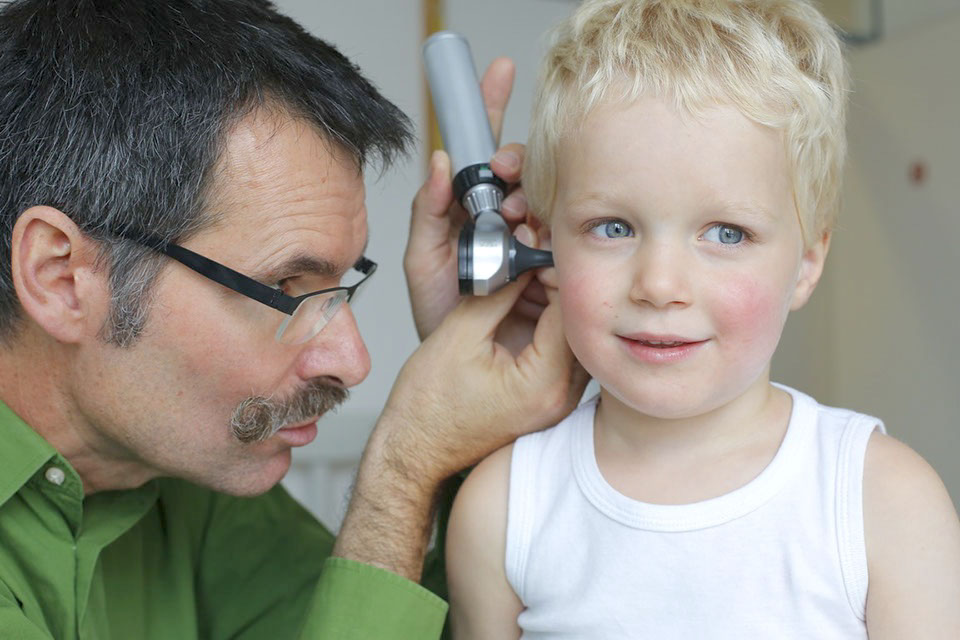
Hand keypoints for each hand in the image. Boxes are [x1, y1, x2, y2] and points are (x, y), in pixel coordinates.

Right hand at [335, 272, 588, 578]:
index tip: (533, 251)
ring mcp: (557, 403)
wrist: (415, 449)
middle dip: (556, 287)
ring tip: (525, 280)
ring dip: (552, 306)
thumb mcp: (460, 334)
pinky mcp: (546, 402)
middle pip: (576, 325)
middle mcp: (561, 398)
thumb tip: (520, 257)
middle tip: (532, 260)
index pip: (568, 312)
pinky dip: (545, 328)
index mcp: (545, 383)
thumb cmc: (428, 406)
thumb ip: (497, 291)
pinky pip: (559, 356)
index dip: (553, 274)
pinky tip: (523, 308)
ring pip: (571, 339)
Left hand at [405, 57, 543, 346]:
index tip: (499, 73)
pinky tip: (538, 237)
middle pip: (523, 169)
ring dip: (532, 197)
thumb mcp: (423, 262)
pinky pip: (562, 237)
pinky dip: (551, 231)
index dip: (491, 109)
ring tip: (513, 215)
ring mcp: (534, 242)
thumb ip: (428, 211)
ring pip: (546, 198)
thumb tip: (440, 159)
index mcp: (473, 210)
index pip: (486, 151)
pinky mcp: (557, 268)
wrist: (464, 369)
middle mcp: (506, 220)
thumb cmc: (440, 318)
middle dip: (514, 159)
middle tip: (502, 171)